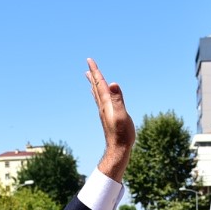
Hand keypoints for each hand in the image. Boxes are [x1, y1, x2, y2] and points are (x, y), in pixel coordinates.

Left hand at [86, 58, 134, 181]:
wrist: (118, 149)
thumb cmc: (122, 134)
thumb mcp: (122, 114)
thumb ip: (118, 99)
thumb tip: (112, 83)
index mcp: (106, 103)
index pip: (100, 84)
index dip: (95, 71)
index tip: (89, 60)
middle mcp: (103, 106)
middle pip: (96, 88)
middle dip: (93, 76)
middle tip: (88, 66)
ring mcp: (104, 112)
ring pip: (97, 94)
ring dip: (94, 84)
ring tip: (90, 78)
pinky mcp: (107, 117)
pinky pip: (101, 102)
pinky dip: (98, 95)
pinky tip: (99, 96)